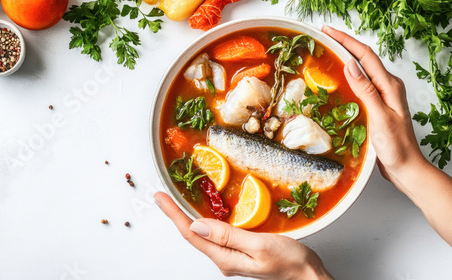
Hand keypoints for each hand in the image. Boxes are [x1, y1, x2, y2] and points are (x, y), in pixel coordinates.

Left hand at [154, 192, 332, 278]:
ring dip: (187, 217)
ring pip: (203, 235)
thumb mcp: (260, 244)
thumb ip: (228, 235)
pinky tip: (202, 214)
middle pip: (193, 235)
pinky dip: (204, 221)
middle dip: (175, 215)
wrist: (307, 275)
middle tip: (162, 198)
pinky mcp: (238, 251)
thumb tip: (198, 226)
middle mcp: (224, 259)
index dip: (174, 214)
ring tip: (174, 203)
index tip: (161, 199)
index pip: (192, 234)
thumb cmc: (290, 262)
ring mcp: (230, 256)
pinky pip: (216, 235)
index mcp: (225, 258)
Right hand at [323, 26, 451, 243]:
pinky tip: (337, 79)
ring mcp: (381, 96)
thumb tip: (351, 65)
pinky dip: (347, 76)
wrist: (405, 167)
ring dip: (345, 58)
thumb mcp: (380, 117)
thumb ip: (366, 90)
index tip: (328, 32)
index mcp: (389, 86)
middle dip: (344, 44)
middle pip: (364, 58)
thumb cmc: (396, 146)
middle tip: (324, 37)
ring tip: (328, 52)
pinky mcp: (376, 105)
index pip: (365, 56)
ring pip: (362, 70)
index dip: (346, 41)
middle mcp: (387, 87)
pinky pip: (360, 84)